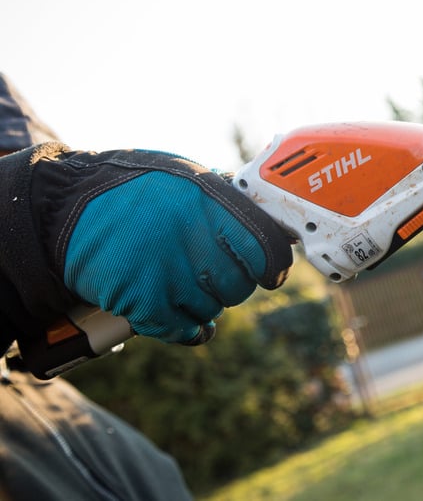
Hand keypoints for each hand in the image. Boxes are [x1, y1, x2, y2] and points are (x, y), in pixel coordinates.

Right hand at [0, 143, 292, 343]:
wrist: (63, 209)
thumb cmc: (132, 189)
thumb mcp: (184, 176)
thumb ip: (225, 201)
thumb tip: (272, 222)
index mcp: (211, 201)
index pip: (267, 249)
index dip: (274, 266)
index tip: (271, 273)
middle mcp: (194, 237)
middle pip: (240, 285)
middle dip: (232, 284)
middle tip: (212, 273)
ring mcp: (168, 272)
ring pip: (212, 309)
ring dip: (203, 303)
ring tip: (180, 283)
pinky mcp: (142, 302)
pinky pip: (184, 329)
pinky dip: (187, 329)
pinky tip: (184, 321)